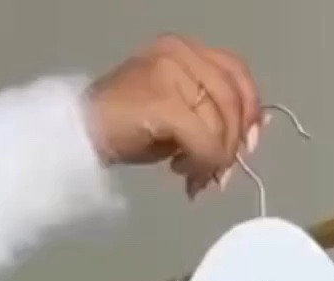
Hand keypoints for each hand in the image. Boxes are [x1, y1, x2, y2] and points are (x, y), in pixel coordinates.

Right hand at [85, 36, 262, 197]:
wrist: (83, 132)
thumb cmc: (128, 126)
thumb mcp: (179, 114)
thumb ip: (211, 115)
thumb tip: (249, 136)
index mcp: (185, 49)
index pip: (236, 73)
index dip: (251, 110)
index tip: (249, 145)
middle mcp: (180, 52)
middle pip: (232, 100)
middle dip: (233, 144)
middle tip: (219, 174)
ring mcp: (170, 73)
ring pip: (219, 124)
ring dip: (214, 160)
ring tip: (195, 177)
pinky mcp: (164, 101)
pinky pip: (202, 139)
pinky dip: (202, 163)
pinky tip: (183, 173)